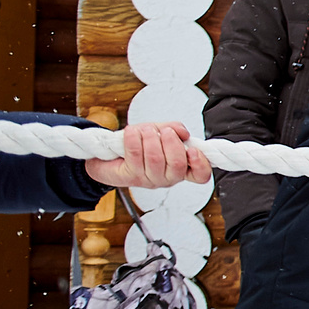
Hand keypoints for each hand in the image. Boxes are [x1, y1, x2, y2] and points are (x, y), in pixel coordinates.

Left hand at [85, 122, 209, 190]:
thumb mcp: (160, 132)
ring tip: (145, 129)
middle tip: (164, 131)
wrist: (108, 155)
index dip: (200, 164)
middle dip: (170, 141)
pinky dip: (134, 138)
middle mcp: (168, 177)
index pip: (200, 175)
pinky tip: (132, 132)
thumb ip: (174, 129)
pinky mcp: (131, 176)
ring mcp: (150, 179)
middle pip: (177, 164)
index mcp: (181, 168)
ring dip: (150, 137)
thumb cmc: (138, 143)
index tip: (193, 150)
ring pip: (155, 159)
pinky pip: (136, 155)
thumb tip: (182, 132)